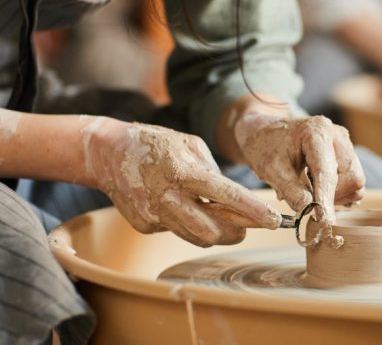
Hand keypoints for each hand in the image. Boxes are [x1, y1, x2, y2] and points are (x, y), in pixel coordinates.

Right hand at [82, 117, 281, 246]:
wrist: (107, 153)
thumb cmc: (155, 144)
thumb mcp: (189, 144)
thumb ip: (212, 170)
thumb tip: (230, 198)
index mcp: (183, 171)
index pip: (226, 196)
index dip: (252, 211)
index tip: (274, 219)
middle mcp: (167, 196)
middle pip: (212, 230)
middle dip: (236, 232)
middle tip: (247, 227)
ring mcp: (154, 214)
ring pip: (195, 236)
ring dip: (215, 232)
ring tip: (222, 220)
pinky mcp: (144, 225)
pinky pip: (175, 230)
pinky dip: (186, 223)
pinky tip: (182, 207)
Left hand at [234, 113, 364, 225]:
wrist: (265, 133)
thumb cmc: (266, 148)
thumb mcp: (271, 170)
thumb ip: (291, 191)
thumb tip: (310, 212)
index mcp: (317, 132)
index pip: (327, 171)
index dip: (326, 198)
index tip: (323, 221)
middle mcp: (337, 135)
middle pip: (352, 177)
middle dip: (333, 196)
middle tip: (307, 201)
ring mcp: (345, 144)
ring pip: (355, 182)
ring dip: (335, 195)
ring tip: (308, 188)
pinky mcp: (347, 155)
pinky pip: (353, 183)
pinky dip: (338, 192)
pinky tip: (316, 186)